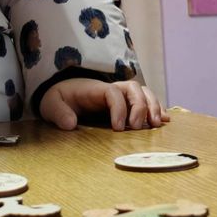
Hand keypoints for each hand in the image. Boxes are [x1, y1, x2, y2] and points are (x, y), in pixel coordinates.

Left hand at [39, 78, 169, 130]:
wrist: (63, 93)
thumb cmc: (60, 98)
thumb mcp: (51, 104)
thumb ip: (59, 113)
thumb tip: (69, 124)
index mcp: (95, 89)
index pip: (113, 92)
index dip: (119, 108)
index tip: (118, 128)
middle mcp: (111, 89)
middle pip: (133, 88)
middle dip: (140, 106)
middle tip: (138, 127)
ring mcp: (120, 95)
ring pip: (143, 93)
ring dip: (153, 106)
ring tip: (157, 125)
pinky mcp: (126, 104)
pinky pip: (145, 102)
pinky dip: (157, 109)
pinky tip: (165, 120)